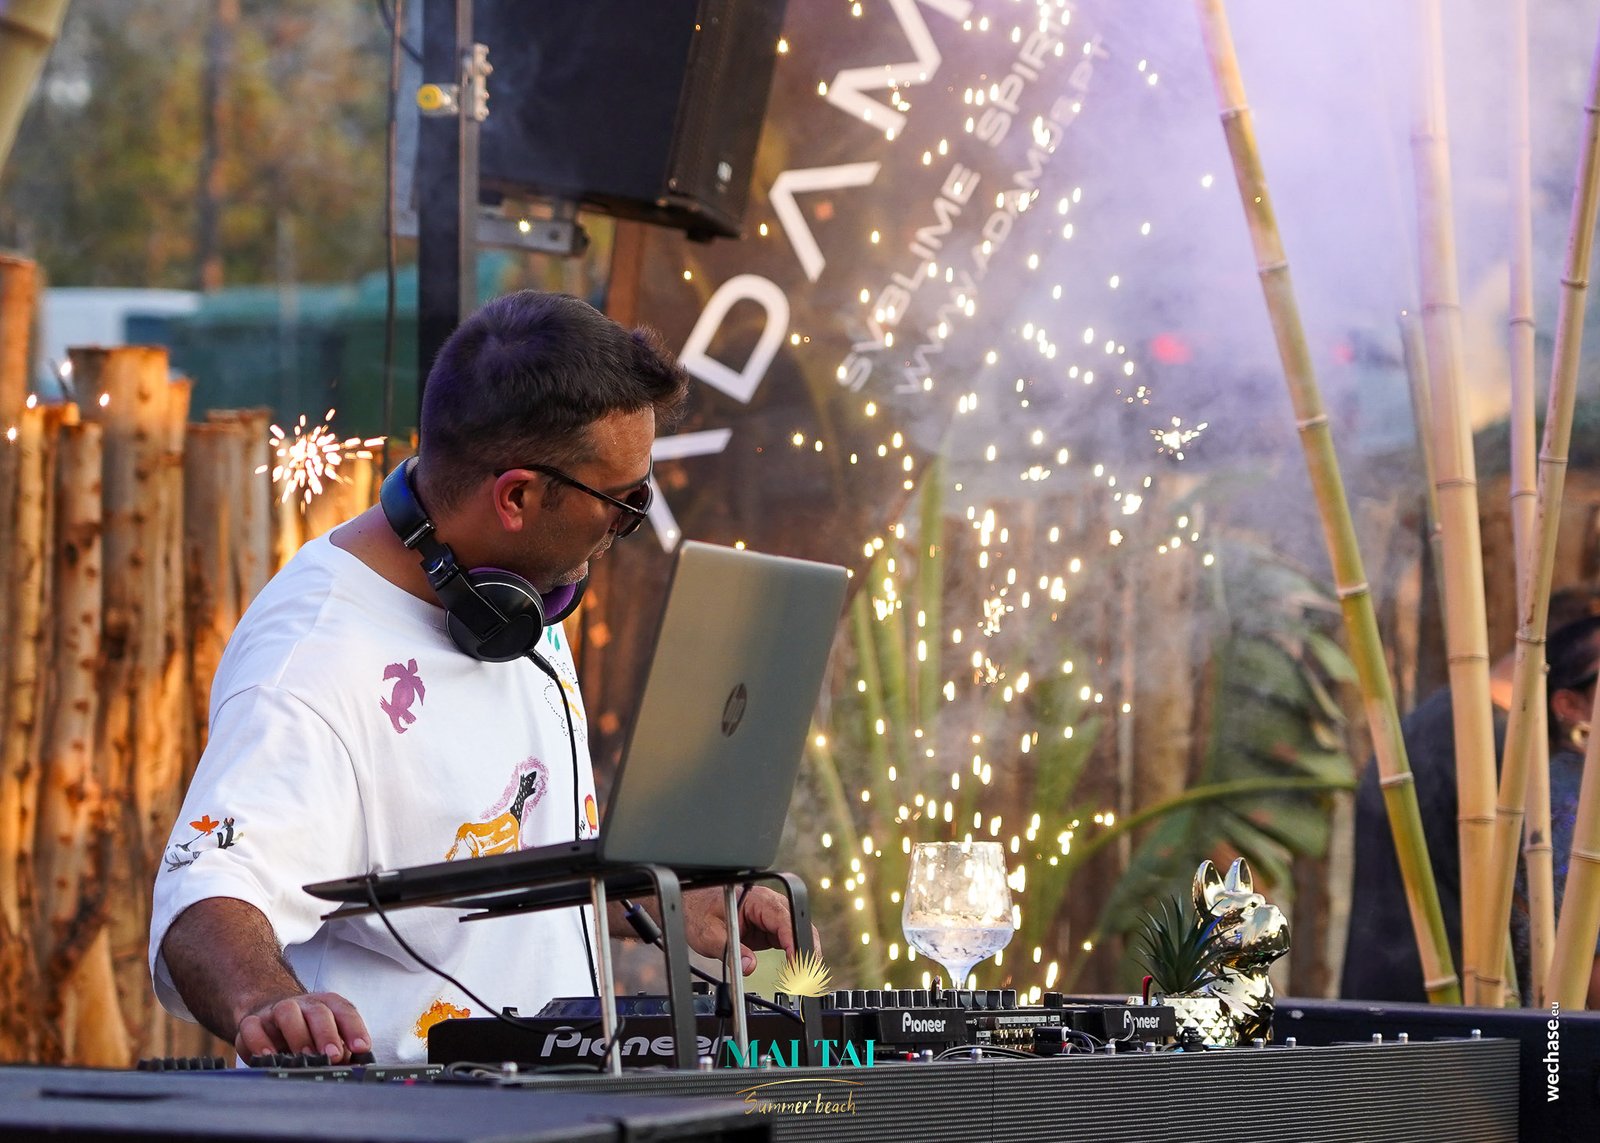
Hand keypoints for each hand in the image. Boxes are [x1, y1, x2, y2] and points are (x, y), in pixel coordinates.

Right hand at [235, 990, 370, 1063]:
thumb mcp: (327, 1037)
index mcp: (328, 1006)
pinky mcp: (253, 1022)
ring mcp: (276, 1011)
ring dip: (297, 1035)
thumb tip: (353, 1068)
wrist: (272, 1015)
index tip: (362, 1048)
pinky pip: (252, 1026)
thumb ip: (341, 1050)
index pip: (345, 1011)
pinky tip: (268, 1056)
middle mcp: (304, 1005)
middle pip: (318, 1012)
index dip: (355, 1029)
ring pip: (287, 1011)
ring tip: (304, 1057)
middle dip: (327, 1034)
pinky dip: (259, 1041)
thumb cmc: (307, 1031)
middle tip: (333, 1056)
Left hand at [684, 886, 822, 974]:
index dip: (794, 941)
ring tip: (804, 980)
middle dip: (806, 951)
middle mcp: (769, 905)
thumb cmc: (699, 912)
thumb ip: (728, 949)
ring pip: (798, 933)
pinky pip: (790, 940)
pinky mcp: (771, 927)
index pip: (783, 918)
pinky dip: (796, 956)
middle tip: (806, 979)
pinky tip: (796, 972)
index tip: (797, 963)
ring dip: (804, 955)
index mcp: (757, 900)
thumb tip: (749, 967)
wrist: (692, 905)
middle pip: (798, 925)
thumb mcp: (708, 933)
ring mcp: (772, 916)